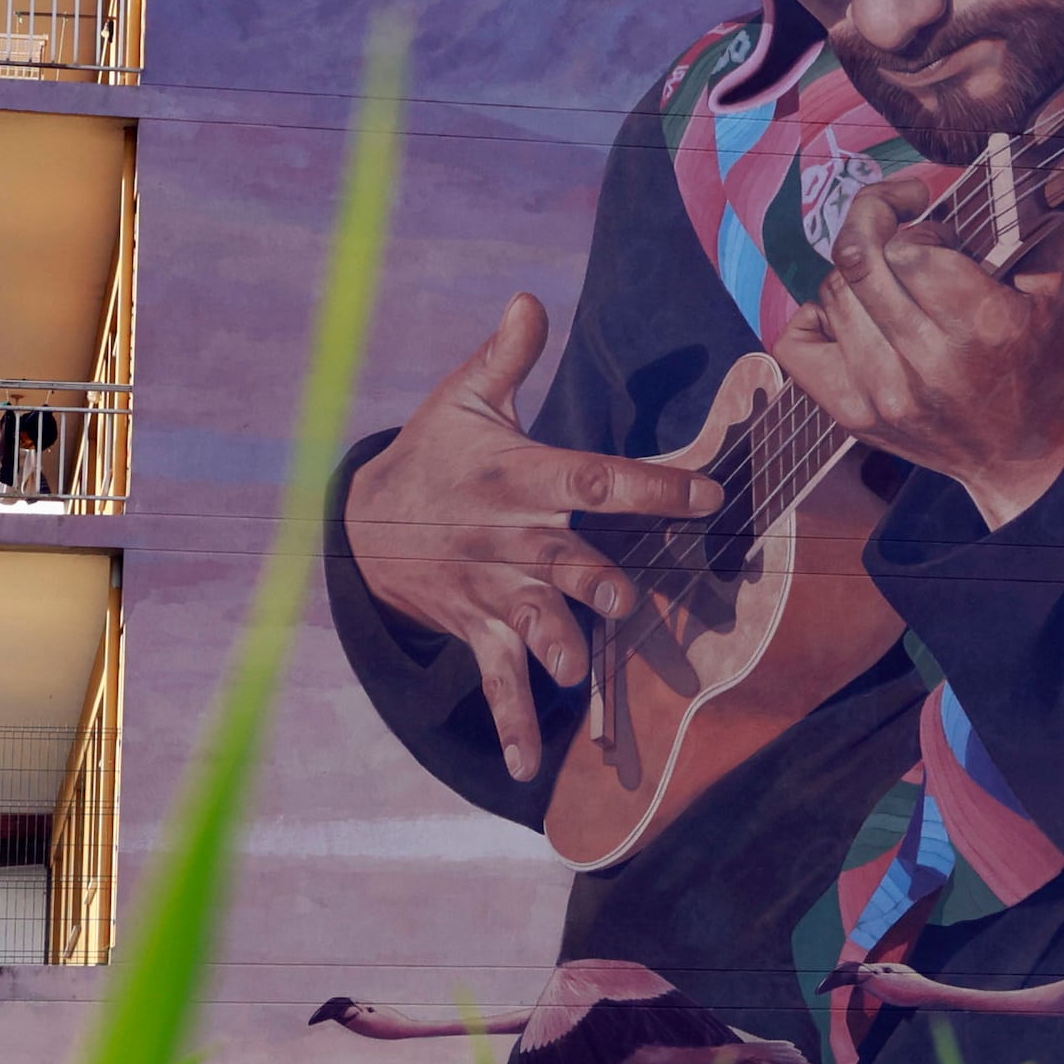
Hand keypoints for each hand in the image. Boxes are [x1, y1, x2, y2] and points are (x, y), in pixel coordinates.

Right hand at [345, 294, 719, 782]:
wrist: (359, 522)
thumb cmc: (434, 454)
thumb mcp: (461, 400)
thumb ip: (505, 355)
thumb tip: (529, 296)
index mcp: (517, 477)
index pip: (591, 478)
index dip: (647, 484)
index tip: (704, 493)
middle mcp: (508, 538)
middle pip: (560, 561)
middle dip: (590, 581)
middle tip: (624, 598)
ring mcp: (490, 590)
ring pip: (529, 622)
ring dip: (553, 647)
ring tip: (577, 676)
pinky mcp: (475, 627)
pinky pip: (495, 679)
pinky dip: (509, 722)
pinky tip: (525, 768)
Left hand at [773, 173, 1063, 525]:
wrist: (1030, 460)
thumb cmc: (1043, 365)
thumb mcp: (1052, 292)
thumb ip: (1030, 221)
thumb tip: (1012, 160)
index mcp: (984, 327)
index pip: (912, 248)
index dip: (920, 226)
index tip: (940, 234)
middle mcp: (928, 364)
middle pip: (859, 261)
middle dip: (872, 221)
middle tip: (896, 218)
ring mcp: (883, 394)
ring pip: (832, 294)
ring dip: (855, 273)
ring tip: (888, 280)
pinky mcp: (852, 415)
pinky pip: (795, 343)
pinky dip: (815, 316)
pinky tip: (850, 315)